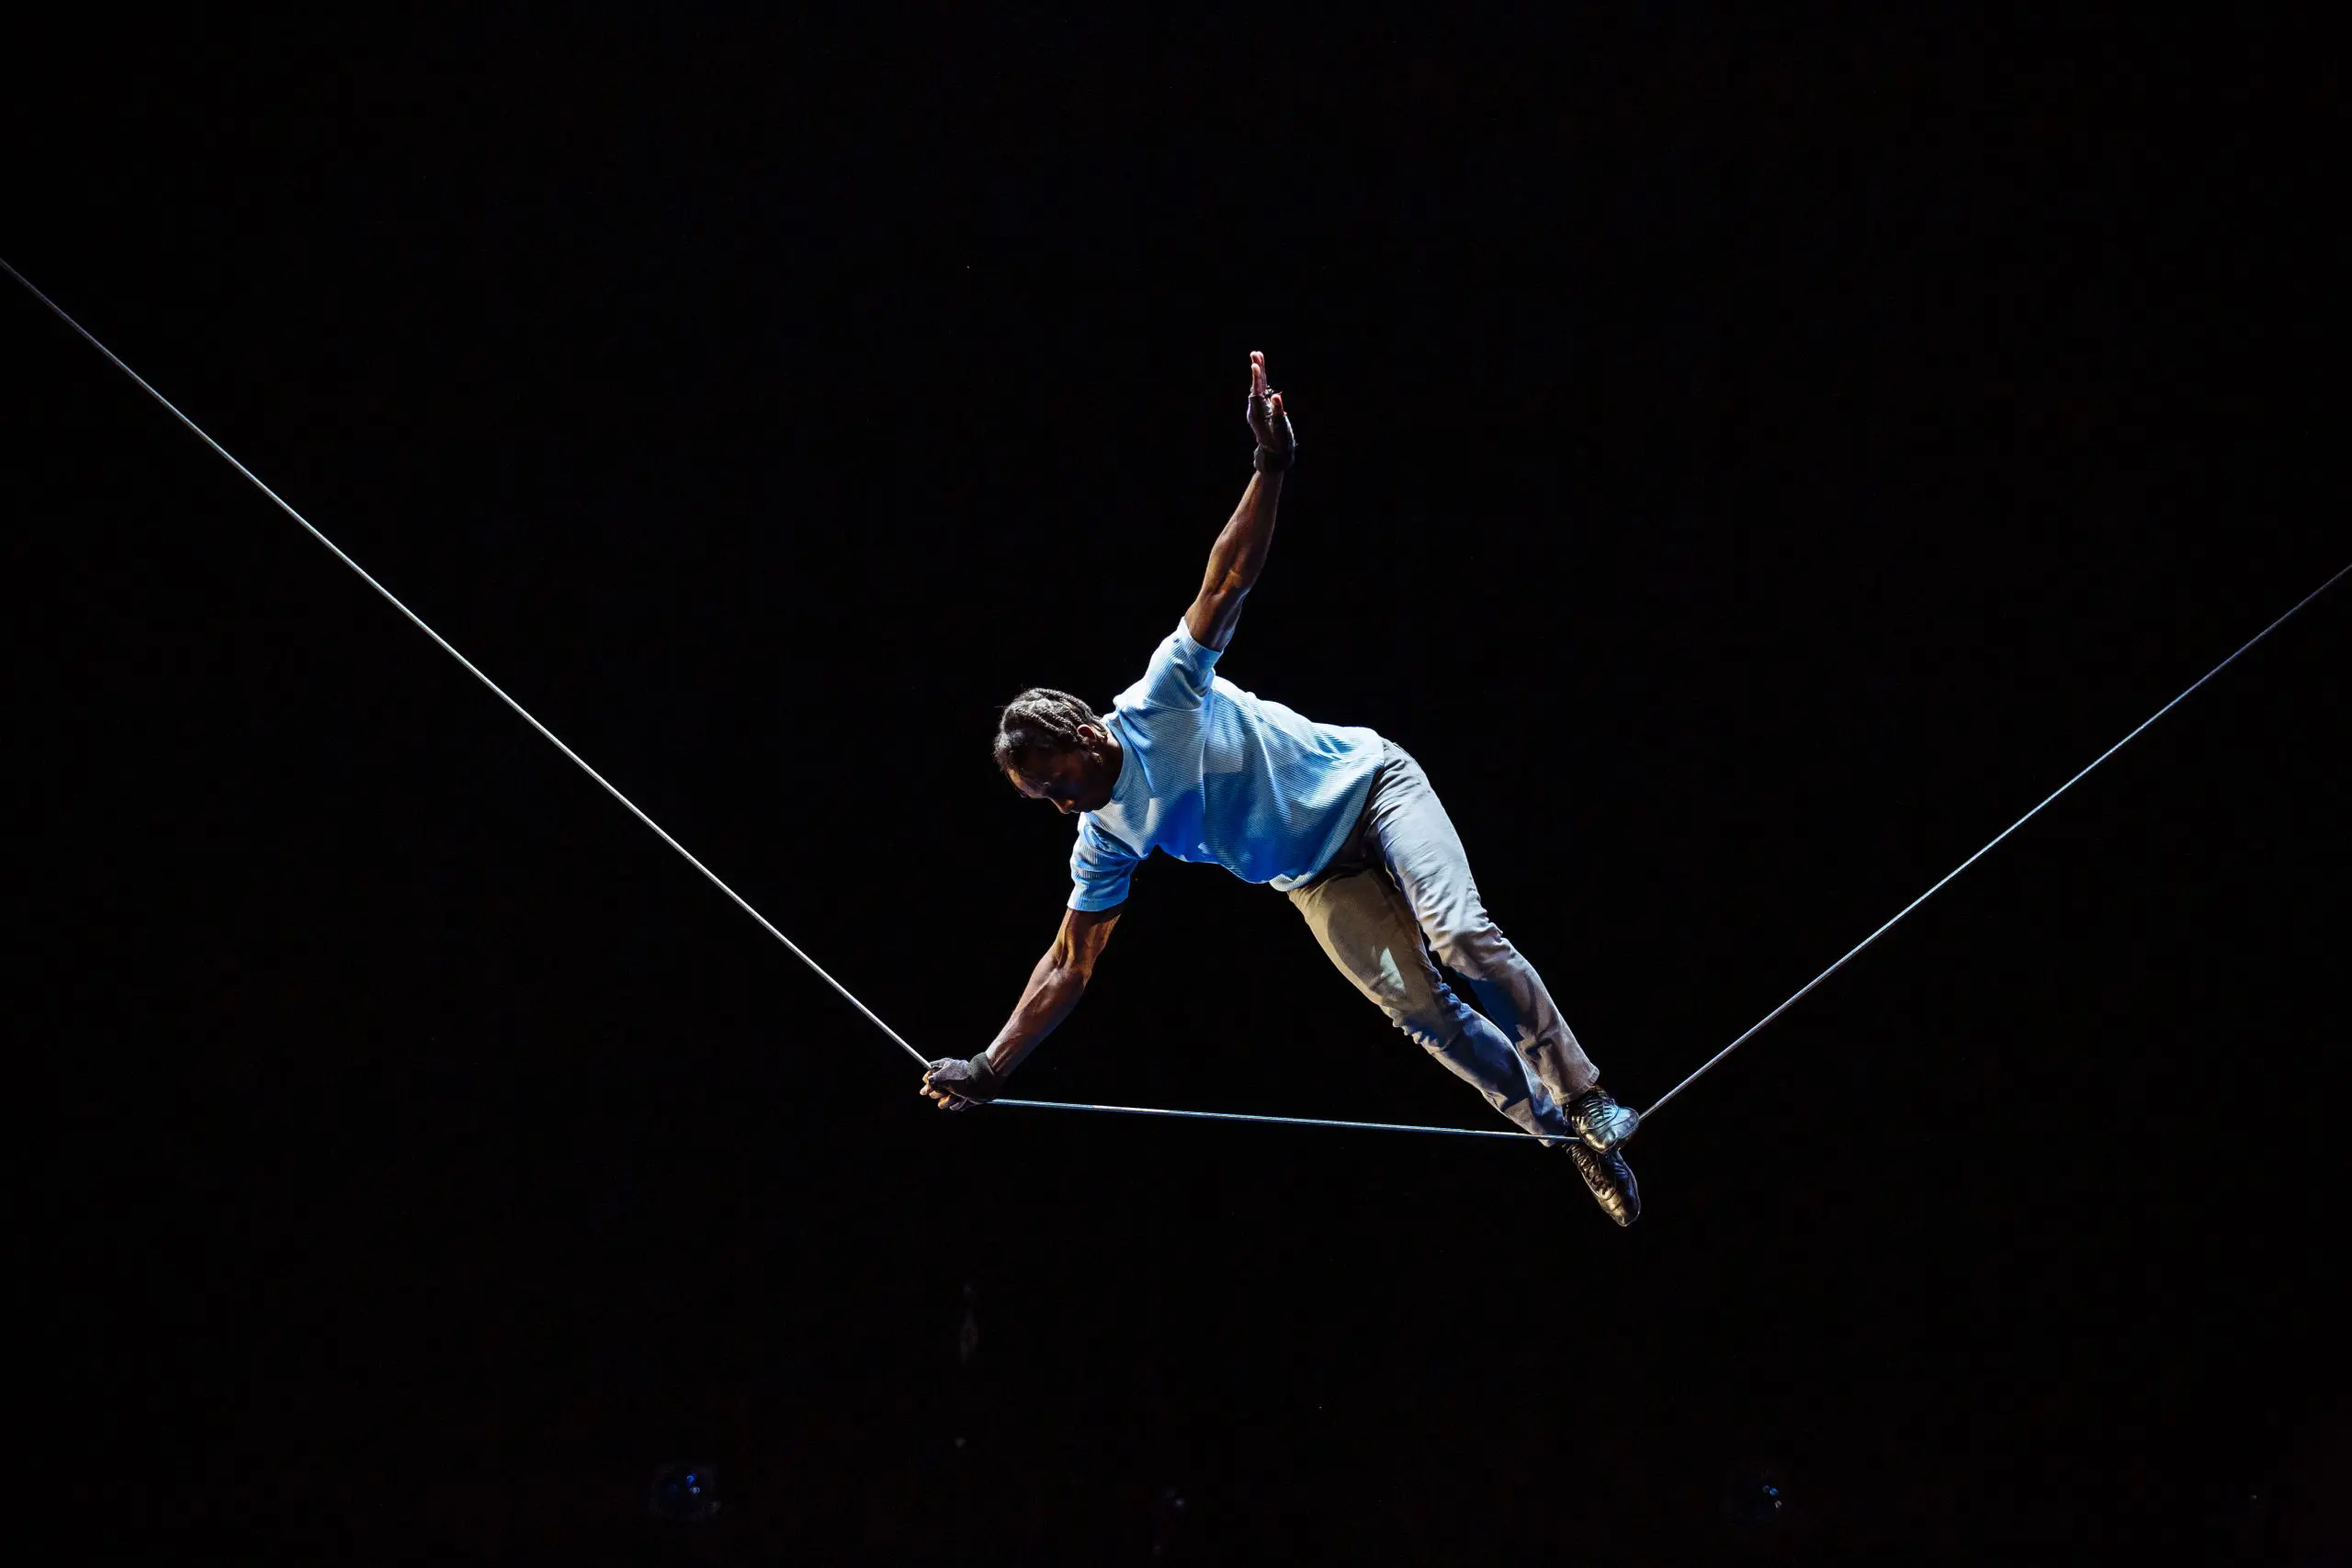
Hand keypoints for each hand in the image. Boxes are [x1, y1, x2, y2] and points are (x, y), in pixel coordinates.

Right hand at [921, 1052, 1001, 1110]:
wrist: (982, 1084)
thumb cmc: (962, 1077)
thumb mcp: (942, 1077)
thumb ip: (930, 1082)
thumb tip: (924, 1089)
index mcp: (943, 1068)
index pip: (928, 1075)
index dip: (928, 1082)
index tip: (930, 1085)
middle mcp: (948, 1079)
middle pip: (934, 1091)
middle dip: (939, 1093)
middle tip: (946, 1090)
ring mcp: (955, 1090)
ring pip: (942, 1102)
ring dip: (949, 1100)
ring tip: (957, 1095)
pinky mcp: (961, 1099)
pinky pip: (953, 1106)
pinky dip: (958, 1104)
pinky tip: (964, 1099)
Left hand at [1246, 350, 1294, 470]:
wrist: (1274, 453)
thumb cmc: (1279, 442)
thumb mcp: (1280, 429)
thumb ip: (1279, 412)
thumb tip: (1276, 397)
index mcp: (1258, 413)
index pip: (1256, 391)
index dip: (1256, 378)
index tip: (1255, 365)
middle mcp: (1255, 409)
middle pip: (1256, 386)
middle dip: (1256, 370)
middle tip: (1255, 353)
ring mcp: (1258, 408)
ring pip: (1258, 387)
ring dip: (1258, 372)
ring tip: (1257, 356)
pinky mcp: (1263, 408)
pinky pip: (1261, 390)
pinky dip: (1262, 380)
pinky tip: (1261, 371)